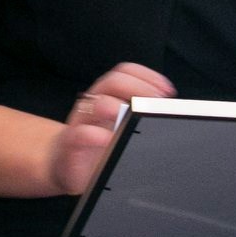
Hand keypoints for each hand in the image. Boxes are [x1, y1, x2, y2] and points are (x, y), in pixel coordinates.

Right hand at [49, 62, 174, 195]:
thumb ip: (140, 115)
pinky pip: (79, 134)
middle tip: (155, 102)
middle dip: (137, 88)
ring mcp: (81, 122)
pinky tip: (107, 139)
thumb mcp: (121, 126)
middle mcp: (94, 103)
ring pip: (96, 103)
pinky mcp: (71, 144)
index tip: (167, 91)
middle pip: (112, 82)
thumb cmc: (98, 145)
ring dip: (115, 105)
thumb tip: (169, 111)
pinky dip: (93, 135)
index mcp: (108, 95)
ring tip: (129, 116)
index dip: (147, 76)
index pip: (126, 72)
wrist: (66, 164)